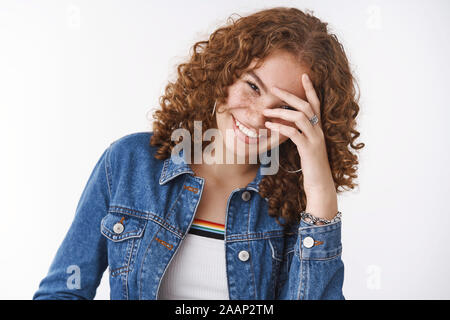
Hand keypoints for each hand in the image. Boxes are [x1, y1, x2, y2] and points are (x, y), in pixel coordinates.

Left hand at [262, 73, 336, 218]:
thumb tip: (284, 128)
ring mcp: (315, 140)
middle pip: (307, 106)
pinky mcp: (309, 149)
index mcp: (318, 129)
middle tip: (275, 88)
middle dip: (290, 95)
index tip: (304, 75)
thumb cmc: (312, 168)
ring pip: (301, 117)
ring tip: (266, 112)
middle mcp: (318, 131)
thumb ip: (298, 136)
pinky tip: (269, 126)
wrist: (321, 186)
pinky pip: (294, 134)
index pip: (316, 104)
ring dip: (282, 112)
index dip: (310, 89)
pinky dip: (281, 128)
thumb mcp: (305, 149)